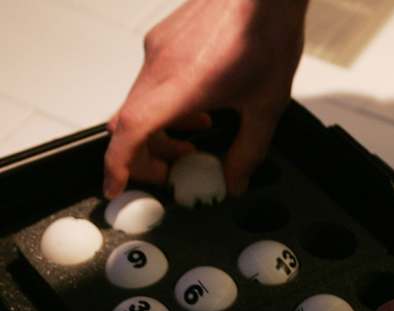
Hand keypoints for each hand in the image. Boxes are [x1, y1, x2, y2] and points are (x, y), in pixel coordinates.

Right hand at [103, 0, 307, 197]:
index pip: (131, 130)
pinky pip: (148, 85)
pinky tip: (196, 111)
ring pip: (137, 105)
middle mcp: (160, 65)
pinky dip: (162, 109)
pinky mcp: (161, 41)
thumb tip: (234, 182)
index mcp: (182, 84)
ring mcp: (157, 50)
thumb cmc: (267, 30)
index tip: (116, 186)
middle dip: (144, 157)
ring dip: (157, 134)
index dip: (118, 164)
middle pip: (128, 124)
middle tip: (171, 172)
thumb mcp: (266, 105)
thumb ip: (248, 151)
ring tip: (191, 142)